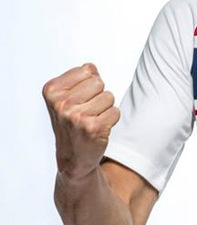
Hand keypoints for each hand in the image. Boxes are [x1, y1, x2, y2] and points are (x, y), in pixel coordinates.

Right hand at [42, 62, 120, 180]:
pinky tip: (99, 127)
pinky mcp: (93, 128)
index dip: (89, 84)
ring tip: (92, 119)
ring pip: (109, 96)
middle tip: (87, 110)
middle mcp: (62, 104)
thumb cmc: (71, 124)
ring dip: (105, 108)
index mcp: (52, 91)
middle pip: (99, 82)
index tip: (79, 99)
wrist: (73, 157)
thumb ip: (79, 78)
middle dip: (98, 95)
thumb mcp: (66, 98)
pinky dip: (111, 119)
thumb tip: (92, 67)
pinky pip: (116, 111)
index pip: (87, 70)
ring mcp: (77, 116)